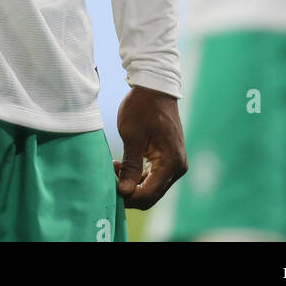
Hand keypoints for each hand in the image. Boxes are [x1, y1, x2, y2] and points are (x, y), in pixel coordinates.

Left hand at [113, 85, 186, 208]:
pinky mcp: (169, 159)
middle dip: (130, 192)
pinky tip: (120, 166)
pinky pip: (154, 176)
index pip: (149, 194)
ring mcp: (175, 164)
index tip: (109, 189)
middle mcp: (177, 167)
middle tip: (108, 181)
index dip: (128, 197)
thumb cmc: (142, 108)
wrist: (155, 88)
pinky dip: (138, 176)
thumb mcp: (132, 137)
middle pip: (152, 194)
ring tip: (113, 169)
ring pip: (152, 187)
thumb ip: (130, 167)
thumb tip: (124, 192)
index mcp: (171, 163)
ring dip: (132, 184)